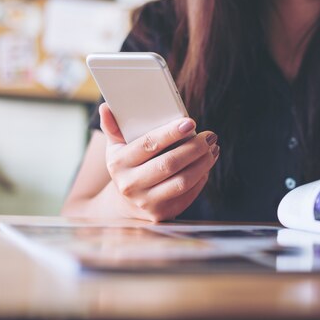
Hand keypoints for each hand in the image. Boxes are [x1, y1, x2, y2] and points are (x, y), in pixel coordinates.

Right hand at [99, 103, 218, 221]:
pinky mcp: (162, 213)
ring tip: (213, 148)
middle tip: (210, 136)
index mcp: (118, 163)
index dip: (171, 133)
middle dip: (194, 148)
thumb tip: (105, 107)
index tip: (190, 123)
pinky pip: (189, 194)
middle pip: (169, 164)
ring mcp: (146, 201)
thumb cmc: (128, 166)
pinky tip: (208, 164)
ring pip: (182, 181)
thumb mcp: (117, 147)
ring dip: (203, 163)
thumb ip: (113, 127)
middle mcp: (130, 184)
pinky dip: (202, 177)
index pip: (149, 144)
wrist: (126, 203)